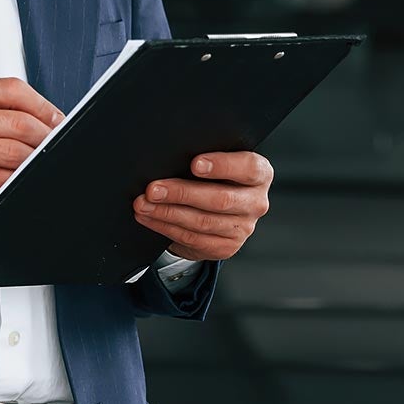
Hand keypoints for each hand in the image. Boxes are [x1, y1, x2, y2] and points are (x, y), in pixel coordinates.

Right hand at [0, 79, 62, 236]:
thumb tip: (46, 119)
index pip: (12, 89)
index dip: (42, 105)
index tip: (56, 119)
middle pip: (20, 122)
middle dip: (46, 135)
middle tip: (55, 144)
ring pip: (17, 150)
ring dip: (36, 159)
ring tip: (40, 161)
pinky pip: (6, 176)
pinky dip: (21, 177)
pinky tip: (22, 177)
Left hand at [132, 152, 273, 260]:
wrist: (217, 211)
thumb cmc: (214, 178)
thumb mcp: (216, 164)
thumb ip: (204, 159)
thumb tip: (170, 157)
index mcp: (260, 174)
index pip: (248, 167)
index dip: (222, 165)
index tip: (195, 163)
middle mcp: (256, 202)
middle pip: (220, 199)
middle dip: (182, 193)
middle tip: (154, 189)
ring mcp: (244, 228)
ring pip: (202, 221)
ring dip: (167, 213)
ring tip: (144, 204)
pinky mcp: (226, 247)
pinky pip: (192, 238)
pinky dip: (166, 227)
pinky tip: (150, 218)